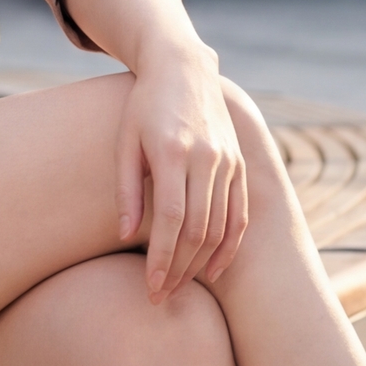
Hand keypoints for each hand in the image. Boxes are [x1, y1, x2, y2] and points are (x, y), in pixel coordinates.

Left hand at [115, 42, 248, 300]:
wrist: (183, 69)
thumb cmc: (144, 107)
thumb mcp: (125, 142)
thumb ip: (126, 191)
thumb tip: (127, 237)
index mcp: (173, 152)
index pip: (171, 220)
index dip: (163, 259)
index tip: (150, 287)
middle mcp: (206, 158)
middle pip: (198, 230)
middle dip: (180, 269)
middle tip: (160, 297)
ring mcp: (228, 162)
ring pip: (220, 227)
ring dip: (201, 264)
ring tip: (180, 287)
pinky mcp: (239, 165)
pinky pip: (240, 215)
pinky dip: (229, 246)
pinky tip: (213, 270)